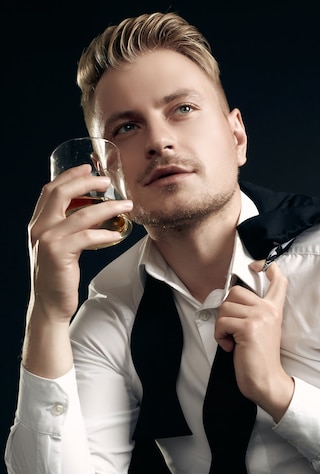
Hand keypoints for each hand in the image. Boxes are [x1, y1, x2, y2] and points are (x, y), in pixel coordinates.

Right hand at [28, 164, 132, 321]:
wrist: (49, 304)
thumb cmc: (58, 276)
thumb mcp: (60, 246)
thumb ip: (69, 228)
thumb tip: (94, 212)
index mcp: (37, 223)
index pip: (50, 190)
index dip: (69, 175)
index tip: (87, 167)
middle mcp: (39, 228)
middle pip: (61, 193)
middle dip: (86, 182)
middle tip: (107, 181)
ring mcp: (48, 240)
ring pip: (81, 214)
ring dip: (108, 207)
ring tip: (126, 205)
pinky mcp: (59, 254)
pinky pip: (87, 237)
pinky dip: (105, 233)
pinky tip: (117, 234)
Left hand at [214, 260, 293, 421]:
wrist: (266, 380)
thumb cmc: (259, 358)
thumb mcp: (262, 329)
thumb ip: (254, 311)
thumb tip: (231, 296)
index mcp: (274, 309)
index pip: (278, 278)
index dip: (266, 266)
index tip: (255, 266)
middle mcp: (269, 309)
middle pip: (235, 291)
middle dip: (225, 310)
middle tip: (231, 328)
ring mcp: (260, 317)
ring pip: (225, 306)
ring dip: (221, 325)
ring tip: (231, 339)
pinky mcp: (248, 328)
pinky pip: (222, 322)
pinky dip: (220, 336)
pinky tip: (230, 347)